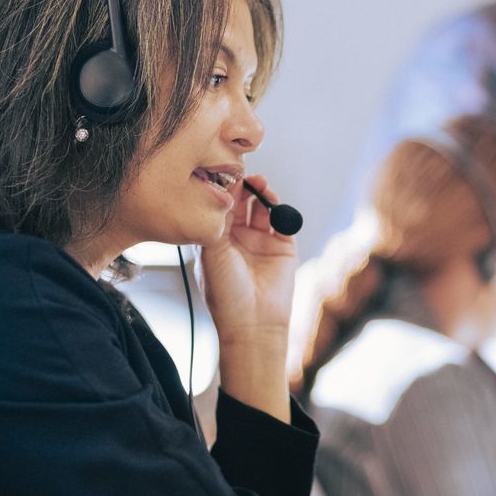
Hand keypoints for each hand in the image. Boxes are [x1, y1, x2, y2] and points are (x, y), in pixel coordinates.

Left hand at [196, 175, 296, 422]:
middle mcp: (238, 238)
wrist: (254, 322)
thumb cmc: (225, 292)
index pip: (219, 207)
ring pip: (262, 207)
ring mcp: (261, 241)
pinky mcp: (283, 246)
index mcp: (215, 240)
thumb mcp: (211, 252)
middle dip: (242, 186)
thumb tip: (220, 189)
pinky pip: (283, 220)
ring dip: (261, 193)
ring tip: (260, 184)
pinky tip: (273, 203)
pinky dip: (279, 208)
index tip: (222, 173)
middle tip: (243, 174)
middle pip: (241, 202)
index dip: (222, 190)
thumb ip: (216, 220)